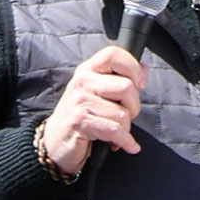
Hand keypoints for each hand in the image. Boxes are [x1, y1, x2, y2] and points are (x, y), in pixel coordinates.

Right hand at [40, 46, 145, 177]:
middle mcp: (82, 81)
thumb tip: (145, 68)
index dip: (132, 66)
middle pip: (126, 87)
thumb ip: (121, 79)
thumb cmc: (81, 117)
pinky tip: (125, 145)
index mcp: (87, 70)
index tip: (141, 83)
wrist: (54, 143)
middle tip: (124, 117)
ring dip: (125, 129)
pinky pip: (114, 130)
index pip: (113, 54)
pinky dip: (125, 141)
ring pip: (123, 113)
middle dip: (133, 108)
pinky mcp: (79, 121)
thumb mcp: (99, 94)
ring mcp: (79, 100)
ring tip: (114, 132)